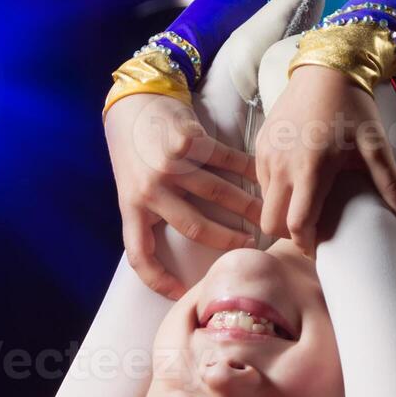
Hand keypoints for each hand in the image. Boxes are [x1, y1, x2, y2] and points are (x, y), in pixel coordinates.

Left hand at [104, 93, 262, 298]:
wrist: (133, 104)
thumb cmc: (135, 153)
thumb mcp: (132, 189)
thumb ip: (152, 216)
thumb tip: (183, 252)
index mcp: (132, 207)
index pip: (140, 255)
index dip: (159, 280)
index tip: (184, 292)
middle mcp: (150, 189)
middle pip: (195, 227)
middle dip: (227, 240)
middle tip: (249, 245)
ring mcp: (170, 164)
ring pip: (217, 193)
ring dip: (246, 206)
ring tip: (264, 215)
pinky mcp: (189, 140)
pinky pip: (225, 160)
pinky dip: (247, 170)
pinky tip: (261, 178)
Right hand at [254, 65, 395, 256]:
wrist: (325, 68)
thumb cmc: (353, 106)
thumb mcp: (374, 143)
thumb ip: (389, 182)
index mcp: (311, 169)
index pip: (296, 225)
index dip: (305, 245)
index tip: (319, 250)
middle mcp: (282, 165)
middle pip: (271, 223)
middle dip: (288, 234)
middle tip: (311, 232)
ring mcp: (267, 155)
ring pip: (264, 203)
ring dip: (281, 212)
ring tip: (305, 207)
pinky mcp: (260, 145)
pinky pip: (261, 182)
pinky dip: (275, 191)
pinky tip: (297, 182)